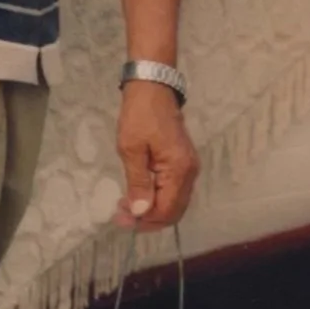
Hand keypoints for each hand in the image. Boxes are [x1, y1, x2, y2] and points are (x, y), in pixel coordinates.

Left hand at [115, 80, 197, 230]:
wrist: (153, 87)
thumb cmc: (140, 115)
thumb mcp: (131, 149)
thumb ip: (137, 183)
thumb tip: (140, 212)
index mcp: (179, 170)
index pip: (166, 210)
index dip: (144, 220)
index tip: (119, 218)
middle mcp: (190, 173)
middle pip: (174, 211)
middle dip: (148, 219)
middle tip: (121, 217)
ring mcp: (189, 168)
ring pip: (175, 203)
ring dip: (153, 210)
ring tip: (127, 208)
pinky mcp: (183, 162)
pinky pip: (174, 191)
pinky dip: (158, 199)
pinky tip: (139, 196)